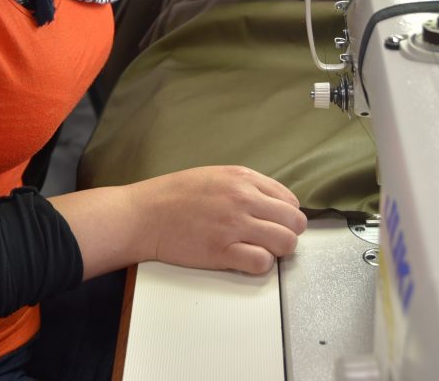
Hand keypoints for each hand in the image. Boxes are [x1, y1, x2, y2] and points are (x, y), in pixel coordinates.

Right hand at [128, 166, 306, 274]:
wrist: (144, 215)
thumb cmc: (173, 195)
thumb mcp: (214, 175)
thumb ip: (245, 186)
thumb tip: (270, 203)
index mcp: (242, 178)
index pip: (289, 200)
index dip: (285, 216)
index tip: (275, 223)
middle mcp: (243, 199)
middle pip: (294, 222)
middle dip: (287, 234)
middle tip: (271, 239)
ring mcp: (234, 226)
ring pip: (285, 243)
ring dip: (277, 251)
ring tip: (260, 250)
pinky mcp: (222, 251)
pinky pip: (262, 262)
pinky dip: (260, 264)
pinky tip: (245, 259)